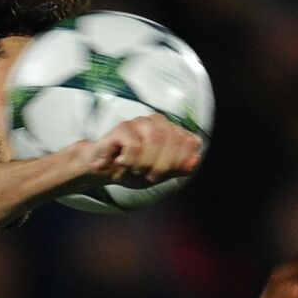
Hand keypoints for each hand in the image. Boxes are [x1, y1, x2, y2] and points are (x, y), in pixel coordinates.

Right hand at [81, 114, 202, 187]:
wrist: (102, 171)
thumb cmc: (131, 169)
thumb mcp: (160, 174)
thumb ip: (179, 168)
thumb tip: (195, 160)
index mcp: (172, 132)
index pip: (190, 142)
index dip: (179, 162)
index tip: (164, 173)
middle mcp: (159, 123)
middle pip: (173, 142)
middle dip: (161, 166)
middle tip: (147, 174)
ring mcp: (140, 123)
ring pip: (155, 141)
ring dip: (145, 163)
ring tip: (133, 168)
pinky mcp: (123, 128)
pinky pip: (134, 146)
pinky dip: (129, 161)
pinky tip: (120, 161)